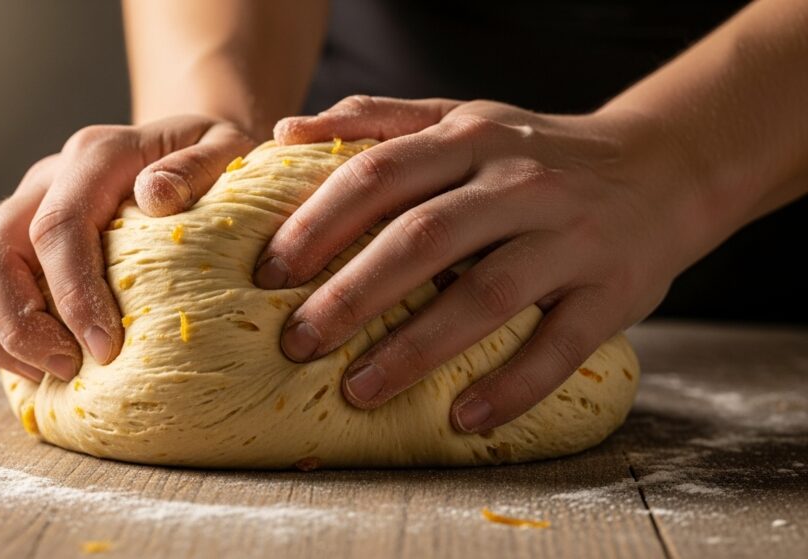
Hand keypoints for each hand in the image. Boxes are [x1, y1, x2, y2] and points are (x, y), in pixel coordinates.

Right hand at [0, 115, 254, 381]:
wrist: (185, 153)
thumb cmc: (210, 163)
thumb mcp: (226, 149)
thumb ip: (199, 167)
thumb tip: (155, 195)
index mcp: (96, 155)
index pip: (59, 226)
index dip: (72, 294)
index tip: (105, 349)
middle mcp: (46, 178)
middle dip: (21, 323)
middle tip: (70, 370)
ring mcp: (20, 208)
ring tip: (50, 374)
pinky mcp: (11, 240)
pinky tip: (33, 365)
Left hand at [256, 96, 711, 431]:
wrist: (664, 166)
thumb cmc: (537, 152)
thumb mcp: (463, 118)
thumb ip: (377, 119)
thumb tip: (285, 131)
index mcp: (470, 137)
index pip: (379, 173)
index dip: (318, 223)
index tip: (268, 273)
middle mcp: (519, 181)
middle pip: (422, 237)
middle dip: (350, 294)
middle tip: (295, 342)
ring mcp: (570, 235)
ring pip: (485, 293)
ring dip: (415, 348)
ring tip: (358, 389)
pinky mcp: (612, 289)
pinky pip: (559, 345)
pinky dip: (511, 386)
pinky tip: (463, 418)